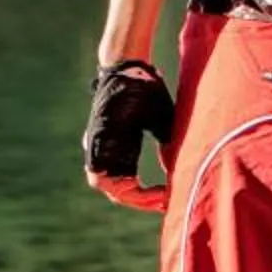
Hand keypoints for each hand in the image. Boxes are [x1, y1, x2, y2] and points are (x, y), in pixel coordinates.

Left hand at [84, 59, 176, 210]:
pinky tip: (138, 186)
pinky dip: (116, 184)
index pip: (127, 184)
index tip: (166, 200)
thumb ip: (167, 145)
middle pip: (114, 190)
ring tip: (153, 198)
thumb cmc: (146, 91)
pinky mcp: (94, 138)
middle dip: (139, 201)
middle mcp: (104, 150)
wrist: (130, 67)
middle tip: (161, 204)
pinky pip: (98, 172)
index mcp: (118, 149)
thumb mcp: (161, 122)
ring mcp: (96, 144)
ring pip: (103, 184)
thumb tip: (177, 170)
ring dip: (128, 196)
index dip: (146, 197)